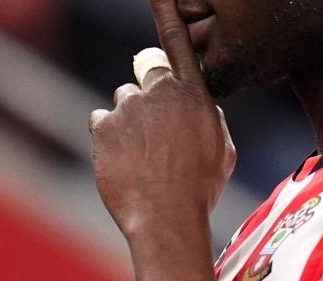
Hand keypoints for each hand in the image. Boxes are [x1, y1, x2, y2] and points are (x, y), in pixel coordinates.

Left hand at [89, 0, 235, 243]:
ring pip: (123, 102)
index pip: (178, 44)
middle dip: (148, 96)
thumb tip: (194, 108)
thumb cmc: (199, 189)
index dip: (167, 14)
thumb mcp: (222, 150)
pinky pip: (100, 123)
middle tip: (152, 132)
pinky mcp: (103, 126)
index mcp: (194, 95)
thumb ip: (206, 117)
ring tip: (141, 158)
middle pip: (147, 75)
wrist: (167, 219)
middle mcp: (161, 92)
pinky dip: (108, 140)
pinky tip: (122, 164)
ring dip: (128, 122)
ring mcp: (129, 108)